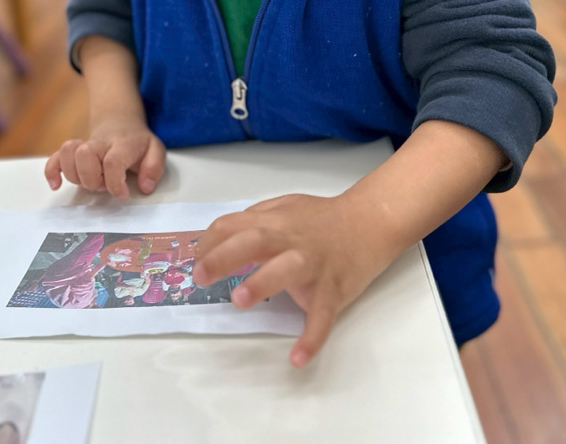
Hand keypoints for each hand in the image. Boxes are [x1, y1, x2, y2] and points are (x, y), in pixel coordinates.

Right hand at [44, 119, 165, 198]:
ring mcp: (84, 145)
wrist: (120, 123)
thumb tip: (145, 187)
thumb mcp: (155, 151)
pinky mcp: (72, 151)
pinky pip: (54, 158)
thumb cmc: (137, 143)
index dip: (115, 183)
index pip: (113, 161)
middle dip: (92, 178)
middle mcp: (100, 143)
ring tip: (91, 181)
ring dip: (75, 175)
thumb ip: (154, 168)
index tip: (122, 194)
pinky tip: (56, 185)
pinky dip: (52, 172)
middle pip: (84, 154)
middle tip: (104, 185)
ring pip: (67, 154)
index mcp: (122, 144)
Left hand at [192, 193, 397, 367]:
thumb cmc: (323, 219)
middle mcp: (292, 240)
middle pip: (254, 240)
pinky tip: (297, 358)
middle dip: (224, 256)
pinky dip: (311, 337)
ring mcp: (313, 265)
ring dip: (261, 282)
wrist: (369, 223)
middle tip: (201, 276)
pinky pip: (322, 315)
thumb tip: (220, 237)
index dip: (210, 242)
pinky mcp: (333, 290)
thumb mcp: (286, 207)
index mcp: (275, 222)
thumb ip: (256, 219)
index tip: (196, 262)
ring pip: (287, 269)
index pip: (234, 225)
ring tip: (239, 300)